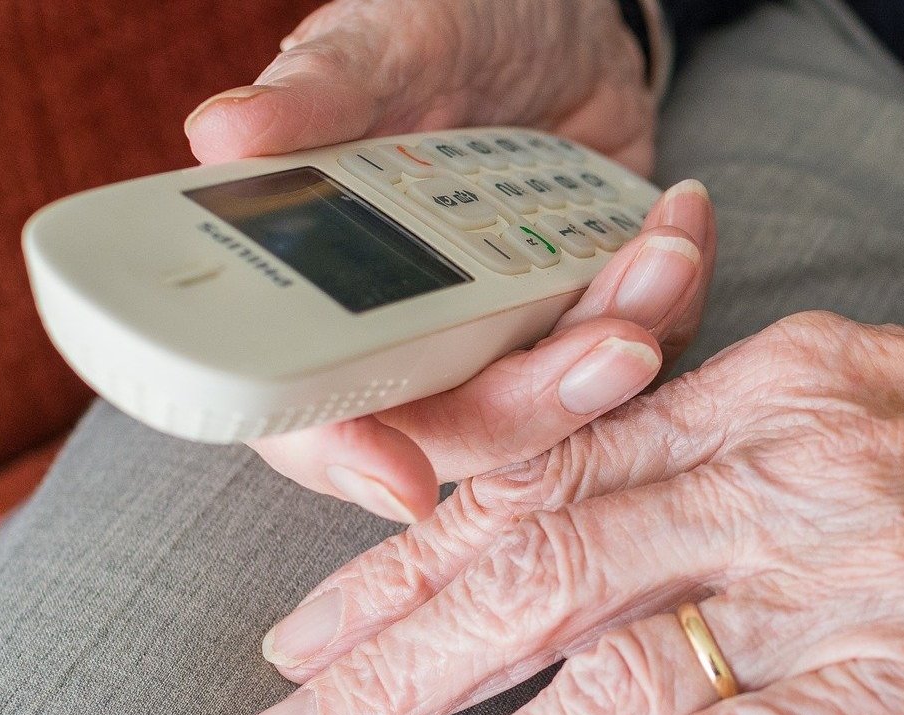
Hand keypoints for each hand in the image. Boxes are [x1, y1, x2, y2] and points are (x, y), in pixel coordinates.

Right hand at [184, 0, 709, 521]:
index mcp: (325, 295)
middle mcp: (414, 338)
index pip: (314, 418)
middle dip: (544, 400)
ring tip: (664, 250)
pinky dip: (674, 297)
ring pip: (568, 404)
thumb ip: (320, 95)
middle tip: (614, 344)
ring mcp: (509, 338)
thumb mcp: (384, 44)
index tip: (399, 480)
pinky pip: (644, 348)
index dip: (349, 459)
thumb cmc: (445, 28)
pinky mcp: (588, 320)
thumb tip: (223, 136)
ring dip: (628, 337)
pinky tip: (680, 220)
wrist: (559, 16)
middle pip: (466, 433)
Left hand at [224, 292, 903, 714]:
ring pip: (600, 676)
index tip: (316, 630)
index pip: (552, 476)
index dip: (412, 560)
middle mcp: (801, 471)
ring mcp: (862, 581)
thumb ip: (761, 446)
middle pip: (535, 570)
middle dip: (380, 665)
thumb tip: (621, 525)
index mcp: (790, 382)